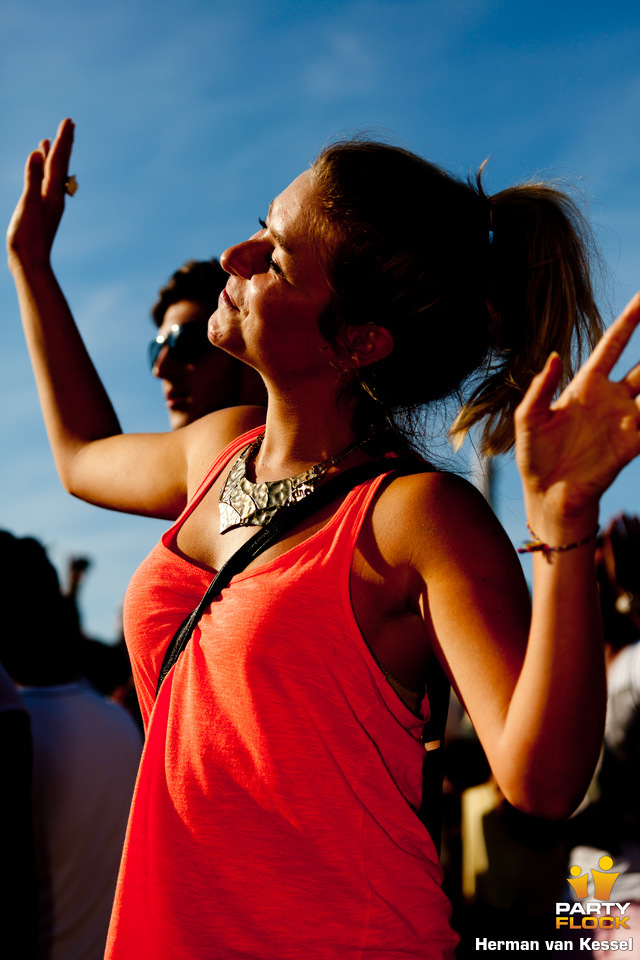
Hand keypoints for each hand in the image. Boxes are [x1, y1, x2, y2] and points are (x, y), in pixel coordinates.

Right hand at [7, 118, 74, 271]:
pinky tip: (40, 171)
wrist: (31, 262)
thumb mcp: (27, 204)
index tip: (68, 122)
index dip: (62, 140)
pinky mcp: (42, 210)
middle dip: (64, 143)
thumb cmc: (28, 236)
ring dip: (53, 156)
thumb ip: (31, 178)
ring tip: (51, 141)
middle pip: (61, 164)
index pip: (59, 160)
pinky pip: (45, 184)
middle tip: (70, 123)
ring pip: (52, 174)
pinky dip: (43, 172)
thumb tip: (36, 153)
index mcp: (52, 193)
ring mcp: (49, 203)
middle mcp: (54, 196)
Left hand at [515, 293, 639, 536]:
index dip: (629, 321)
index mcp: (585, 385)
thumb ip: (541, 387)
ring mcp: (625, 420)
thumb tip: (555, 357)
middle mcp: (611, 398)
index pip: (613, 345)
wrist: (548, 495)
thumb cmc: (535, 456)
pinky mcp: (632, 444)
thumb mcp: (529, 418)